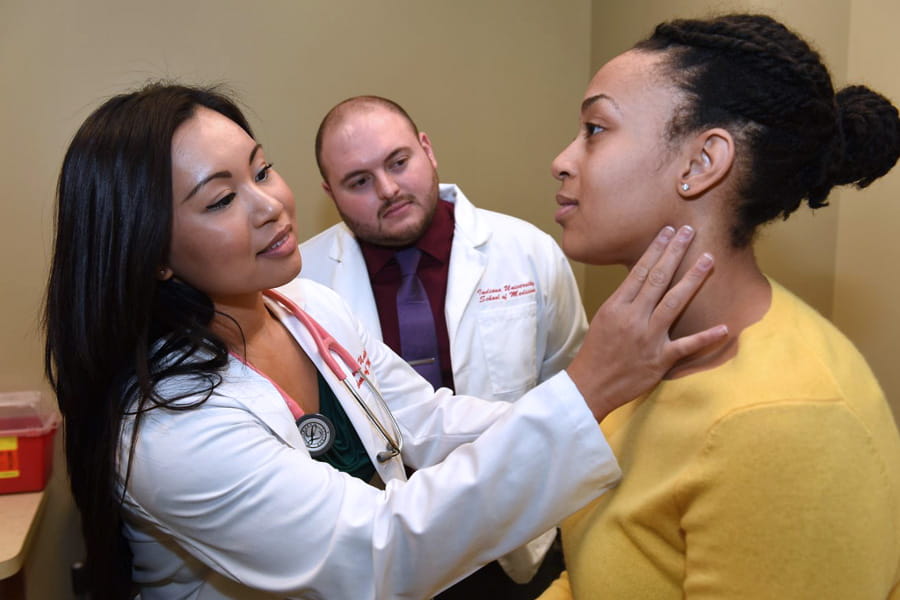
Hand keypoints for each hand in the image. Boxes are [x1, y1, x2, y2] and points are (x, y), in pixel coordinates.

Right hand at [567, 225, 727, 420]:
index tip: (668, 232)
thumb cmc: (596, 352)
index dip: (656, 249)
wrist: (589, 386)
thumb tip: (642, 282)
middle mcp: (633, 318)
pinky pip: (686, 346)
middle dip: (675, 252)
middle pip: (658, 279)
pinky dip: (706, 337)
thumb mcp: (604, 319)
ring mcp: (648, 338)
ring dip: (693, 279)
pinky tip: (724, 327)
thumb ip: (624, 301)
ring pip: (674, 302)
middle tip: (689, 232)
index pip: (639, 271)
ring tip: (708, 259)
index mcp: (616, 306)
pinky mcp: (659, 359)